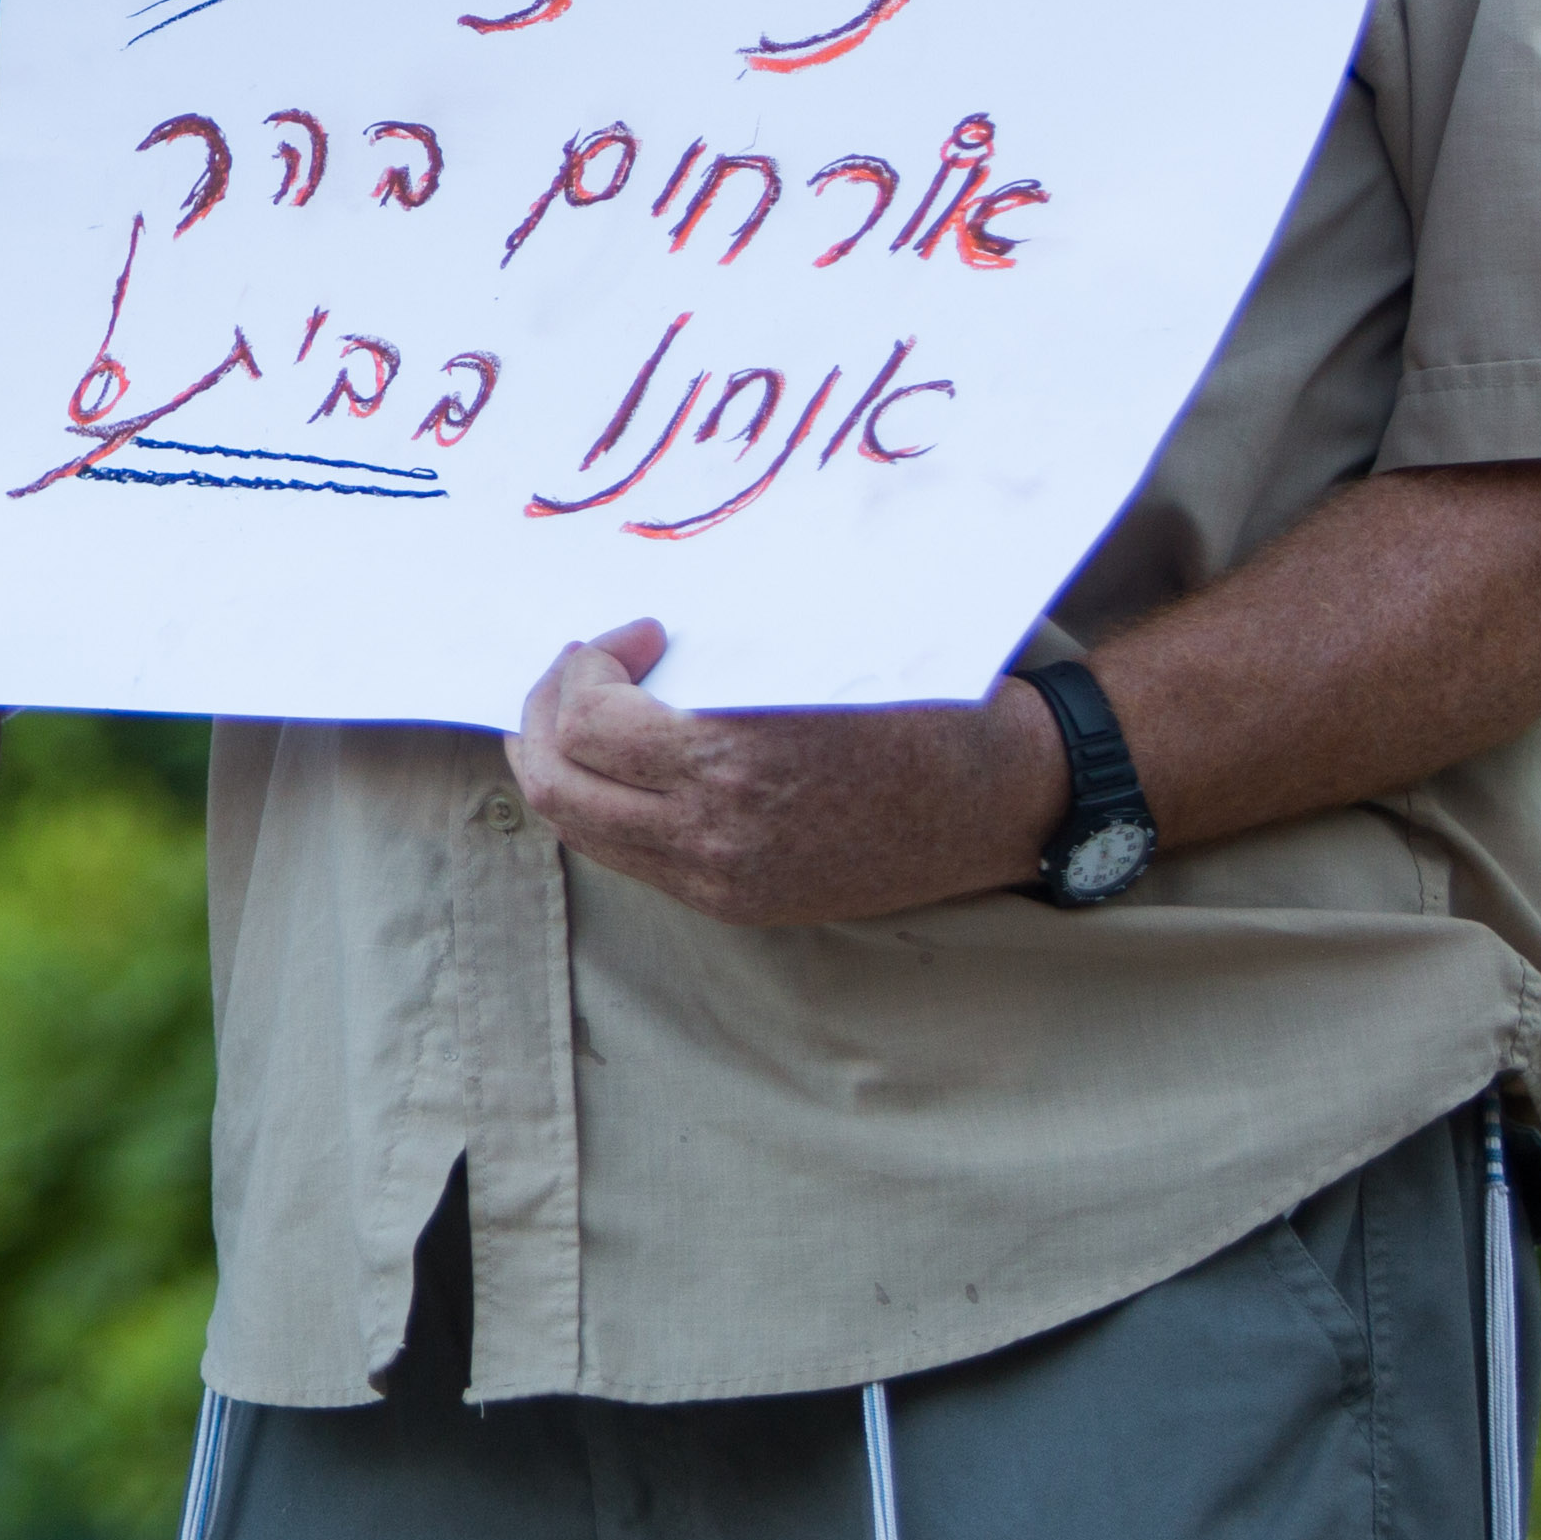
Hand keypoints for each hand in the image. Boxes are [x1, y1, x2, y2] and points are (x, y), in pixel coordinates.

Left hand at [510, 619, 1069, 927]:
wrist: (997, 797)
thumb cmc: (917, 706)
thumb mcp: (812, 663)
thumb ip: (717, 667)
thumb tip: (633, 643)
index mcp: (733, 766)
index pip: (588, 726)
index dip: (588, 667)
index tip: (636, 634)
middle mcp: (714, 839)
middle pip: (558, 788)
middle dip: (544, 716)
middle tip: (577, 668)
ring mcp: (721, 882)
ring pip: (583, 831)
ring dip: (565, 764)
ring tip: (592, 712)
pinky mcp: (736, 905)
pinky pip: (631, 858)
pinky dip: (609, 804)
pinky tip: (638, 762)